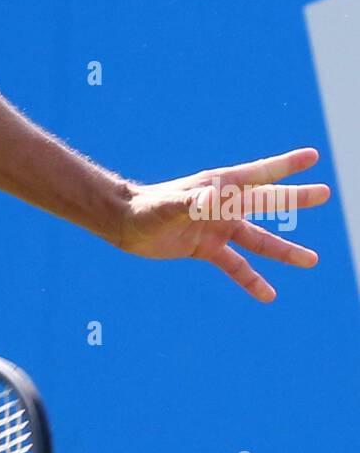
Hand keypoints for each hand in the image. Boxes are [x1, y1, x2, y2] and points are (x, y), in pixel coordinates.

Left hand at [115, 147, 330, 300]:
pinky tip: (269, 295)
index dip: (286, 165)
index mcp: (219, 187)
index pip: (259, 174)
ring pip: (259, 240)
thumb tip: (213, 201)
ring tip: (312, 260)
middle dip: (296, 199)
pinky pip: (236, 266)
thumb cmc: (147, 208)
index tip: (313, 156)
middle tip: (326, 194)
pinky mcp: (208, 249)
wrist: (126, 225)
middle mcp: (224, 206)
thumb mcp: (169, 207)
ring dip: (284, 251)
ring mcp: (218, 227)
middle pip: (268, 203)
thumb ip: (192, 204)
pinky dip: (251, 280)